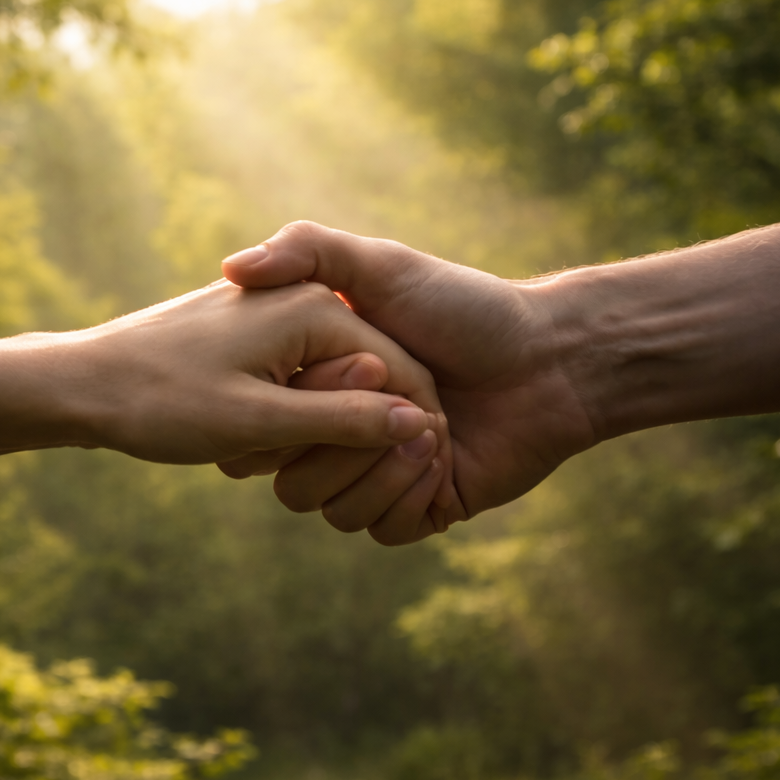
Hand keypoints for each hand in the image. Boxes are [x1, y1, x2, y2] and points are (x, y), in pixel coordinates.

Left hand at [73, 280, 458, 543]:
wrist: (82, 382)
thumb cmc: (163, 401)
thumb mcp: (258, 421)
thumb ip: (342, 419)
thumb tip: (414, 422)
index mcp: (316, 308)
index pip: (400, 372)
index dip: (407, 430)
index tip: (405, 478)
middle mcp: (304, 297)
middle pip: (368, 376)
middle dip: (347, 430)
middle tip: (295, 464)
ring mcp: (278, 311)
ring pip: (332, 382)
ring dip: (311, 428)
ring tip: (255, 452)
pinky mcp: (254, 331)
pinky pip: (299, 377)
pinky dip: (287, 415)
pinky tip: (248, 441)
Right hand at [220, 222, 600, 527]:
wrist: (548, 360)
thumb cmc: (464, 307)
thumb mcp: (382, 265)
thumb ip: (307, 250)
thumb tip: (232, 267)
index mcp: (321, 388)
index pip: (264, 423)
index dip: (292, 408)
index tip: (341, 374)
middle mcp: (343, 435)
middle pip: (289, 480)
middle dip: (340, 444)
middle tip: (398, 406)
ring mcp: (380, 475)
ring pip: (331, 511)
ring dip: (378, 473)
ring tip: (429, 433)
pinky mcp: (421, 509)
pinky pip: (382, 530)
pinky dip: (407, 499)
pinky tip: (442, 462)